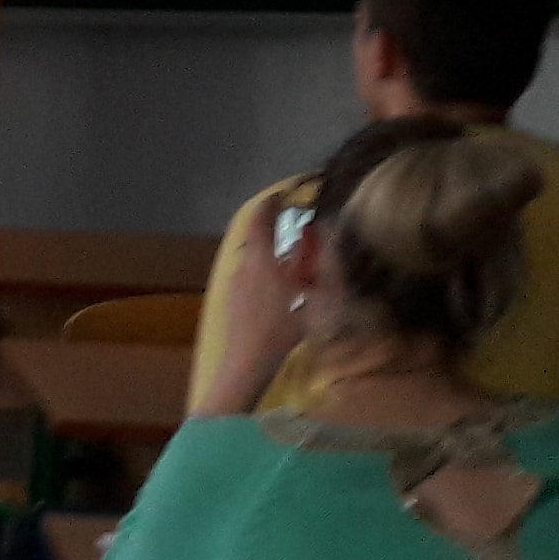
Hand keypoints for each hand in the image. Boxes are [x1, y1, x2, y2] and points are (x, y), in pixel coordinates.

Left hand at [195, 202, 307, 415]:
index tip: (283, 194)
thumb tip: (326, 242)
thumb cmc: (279, 331)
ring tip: (295, 264)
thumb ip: (319, 269)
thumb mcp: (310, 301)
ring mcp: (234, 285)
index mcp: (260, 261)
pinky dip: (265, 273)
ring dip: (271, 255)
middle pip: (257, 240)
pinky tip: (281, 291)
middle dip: (275, 231)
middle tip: (298, 231)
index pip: (261, 220)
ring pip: (254, 260)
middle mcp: (243, 267)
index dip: (270, 204)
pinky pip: (250, 277)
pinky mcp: (232, 302)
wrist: (246, 365)